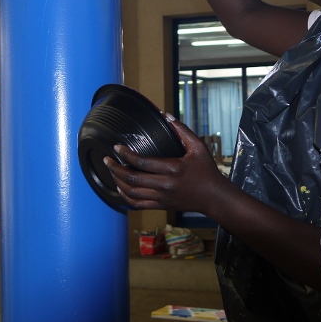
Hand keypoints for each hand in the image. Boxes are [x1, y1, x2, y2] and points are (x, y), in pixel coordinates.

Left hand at [105, 115, 226, 212]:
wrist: (213, 196)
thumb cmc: (207, 170)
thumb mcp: (198, 147)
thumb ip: (182, 130)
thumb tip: (166, 115)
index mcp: (173, 169)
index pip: (142, 162)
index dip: (126, 154)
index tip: (117, 147)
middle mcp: (165, 185)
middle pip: (132, 178)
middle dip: (116, 168)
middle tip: (107, 160)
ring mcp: (162, 197)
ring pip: (132, 192)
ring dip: (118, 182)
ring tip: (112, 172)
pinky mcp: (161, 205)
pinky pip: (138, 204)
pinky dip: (126, 197)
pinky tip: (121, 188)